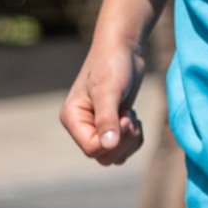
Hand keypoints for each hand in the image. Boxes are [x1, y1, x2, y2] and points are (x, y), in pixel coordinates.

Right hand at [61, 50, 143, 166]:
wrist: (123, 50)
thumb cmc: (112, 65)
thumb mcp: (109, 90)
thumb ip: (107, 118)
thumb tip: (109, 146)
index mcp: (72, 118)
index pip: (91, 149)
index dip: (113, 141)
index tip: (124, 117)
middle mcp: (81, 126)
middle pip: (104, 157)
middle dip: (124, 142)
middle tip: (130, 117)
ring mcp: (96, 128)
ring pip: (115, 156)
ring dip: (130, 140)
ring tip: (131, 115)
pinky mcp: (112, 126)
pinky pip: (125, 149)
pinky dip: (135, 138)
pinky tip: (133, 116)